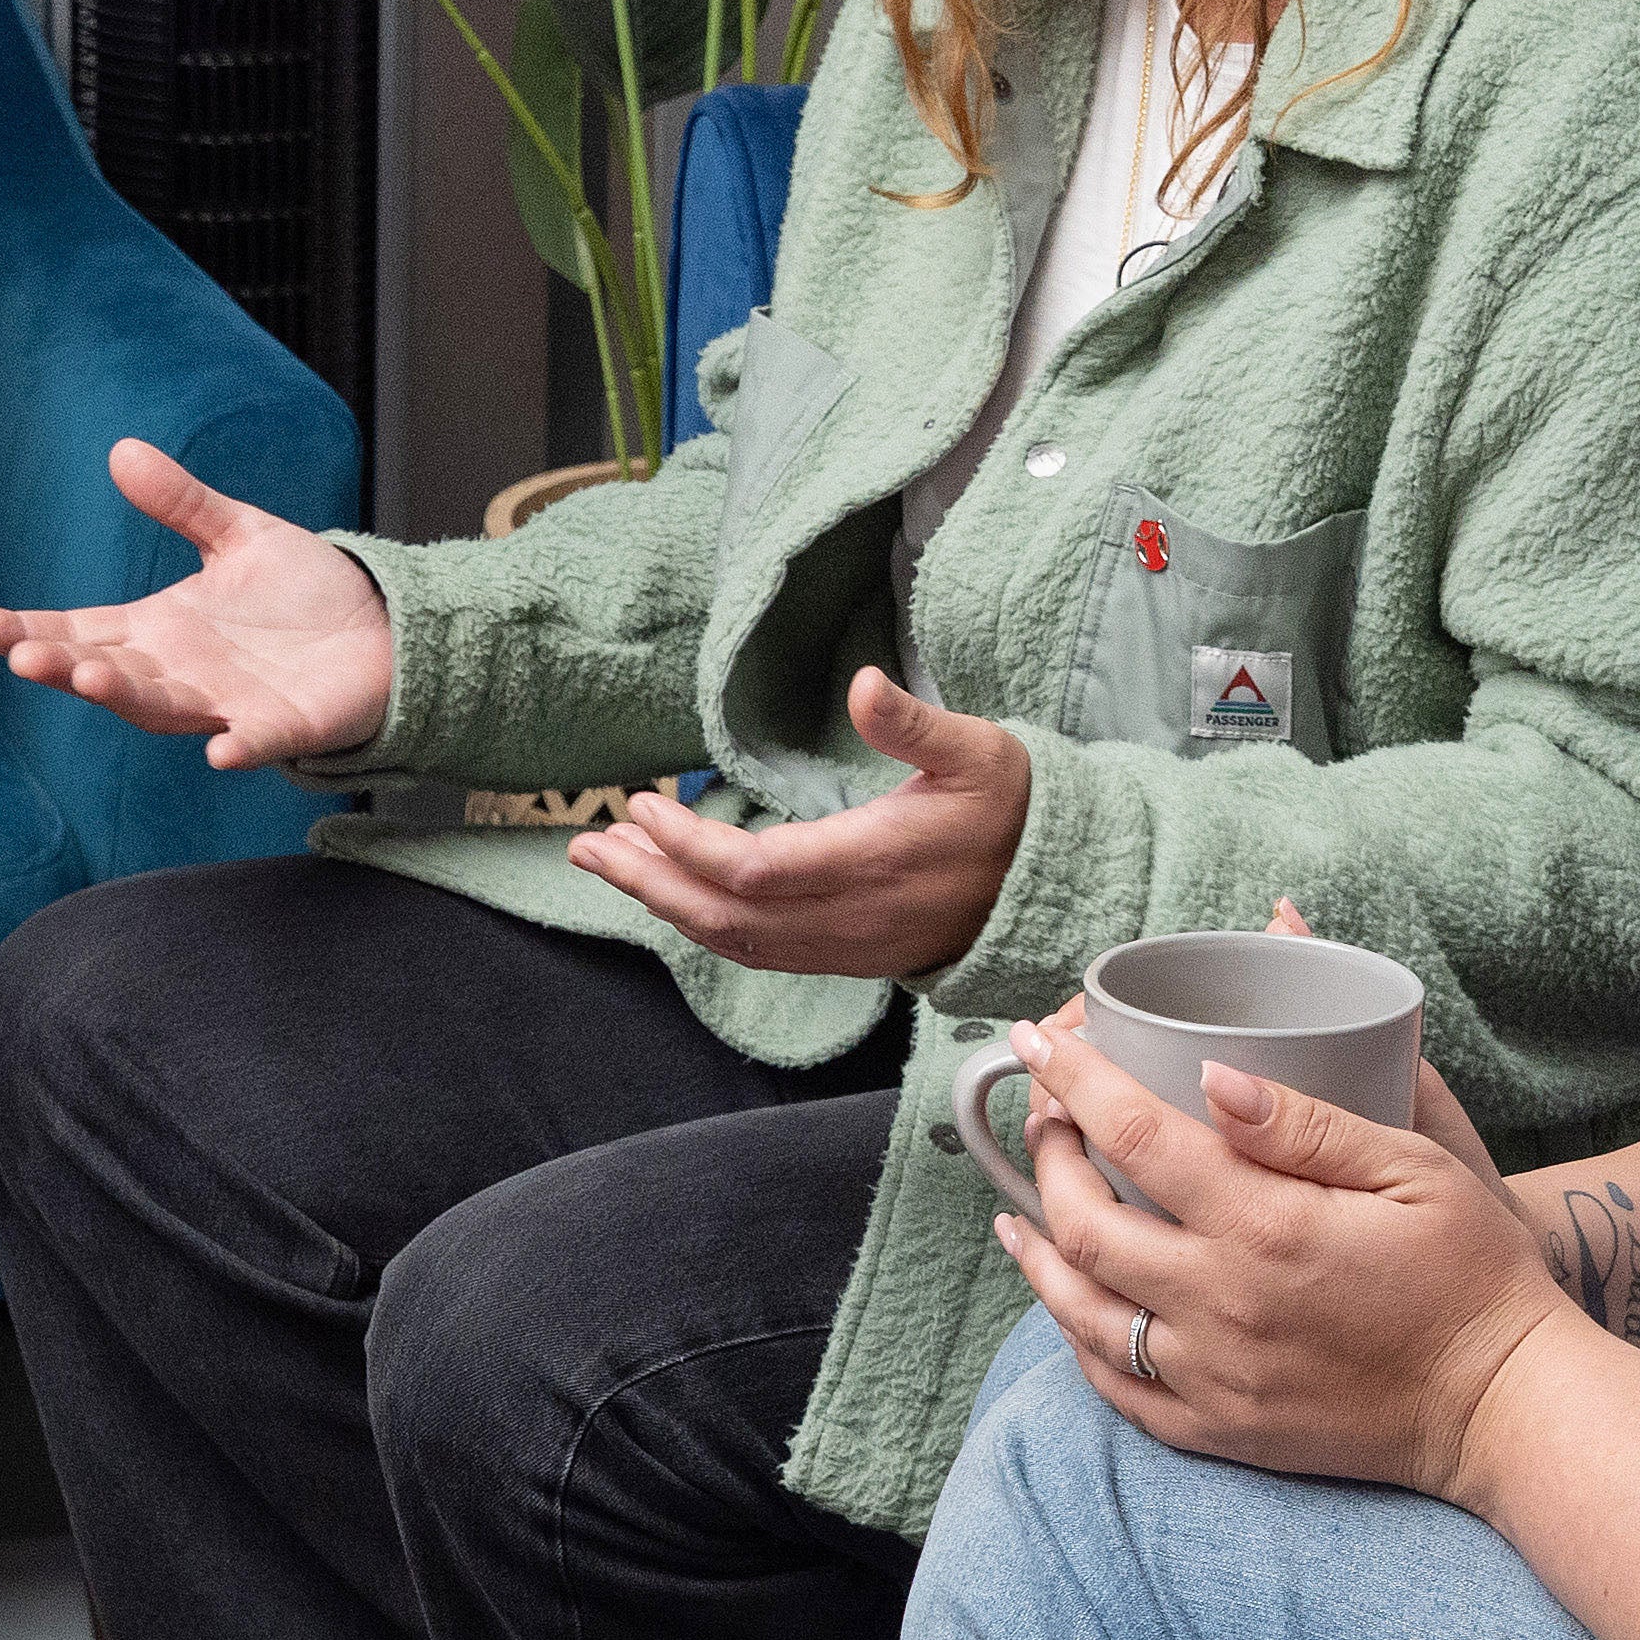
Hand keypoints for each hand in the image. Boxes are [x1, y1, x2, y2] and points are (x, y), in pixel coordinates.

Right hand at [0, 439, 395, 772]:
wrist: (383, 630)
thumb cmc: (303, 593)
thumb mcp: (237, 534)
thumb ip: (182, 503)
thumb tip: (121, 450)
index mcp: (160, 630)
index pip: (80, 632)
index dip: (29, 631)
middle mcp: (182, 674)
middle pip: (107, 674)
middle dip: (63, 666)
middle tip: (20, 655)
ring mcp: (230, 704)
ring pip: (163, 709)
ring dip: (124, 697)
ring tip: (85, 678)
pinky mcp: (287, 725)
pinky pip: (258, 741)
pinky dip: (240, 747)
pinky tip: (220, 753)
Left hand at [560, 668, 1031, 982]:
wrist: (1051, 890)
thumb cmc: (1011, 811)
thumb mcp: (979, 752)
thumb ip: (915, 724)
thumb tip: (864, 684)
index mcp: (872, 863)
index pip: (756, 871)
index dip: (689, 847)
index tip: (643, 807)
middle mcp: (847, 917)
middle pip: (724, 916)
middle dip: (647, 881)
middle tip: (587, 845)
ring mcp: (842, 945)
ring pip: (733, 940)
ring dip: (663, 903)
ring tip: (609, 860)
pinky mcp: (840, 955)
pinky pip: (755, 951)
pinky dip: (700, 923)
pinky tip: (668, 893)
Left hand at [983, 1016, 1567, 1496]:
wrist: (1507, 1409)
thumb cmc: (1477, 1275)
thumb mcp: (1418, 1169)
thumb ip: (1307, 1123)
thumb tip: (1210, 1074)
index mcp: (1268, 1228)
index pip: (1136, 1136)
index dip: (1077, 1080)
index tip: (1040, 1043)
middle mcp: (1222, 1306)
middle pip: (1086, 1225)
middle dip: (1048, 1158)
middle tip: (1047, 1118)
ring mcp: (1214, 1377)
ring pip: (1082, 1312)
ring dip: (1039, 1255)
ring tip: (1019, 1214)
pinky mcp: (1221, 1430)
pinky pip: (1117, 1389)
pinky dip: (1078, 1339)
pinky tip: (1072, 1305)